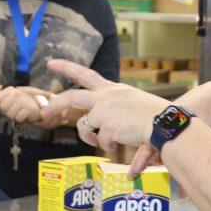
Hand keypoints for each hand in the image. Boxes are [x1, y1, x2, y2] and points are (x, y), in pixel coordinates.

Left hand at [0, 86, 51, 124]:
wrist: (36, 107)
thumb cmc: (18, 104)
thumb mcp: (6, 98)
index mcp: (10, 89)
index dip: (1, 106)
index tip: (9, 104)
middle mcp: (17, 93)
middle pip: (3, 108)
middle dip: (7, 112)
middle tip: (15, 109)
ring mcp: (24, 100)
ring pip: (10, 114)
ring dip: (14, 116)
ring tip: (19, 112)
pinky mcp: (29, 108)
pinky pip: (18, 118)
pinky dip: (20, 119)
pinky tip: (24, 115)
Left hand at [43, 59, 168, 152]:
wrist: (166, 122)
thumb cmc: (158, 117)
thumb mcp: (137, 109)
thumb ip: (122, 118)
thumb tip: (122, 139)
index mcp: (113, 89)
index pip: (87, 75)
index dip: (68, 68)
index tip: (52, 64)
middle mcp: (106, 96)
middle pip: (72, 97)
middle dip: (56, 104)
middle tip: (45, 112)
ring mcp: (104, 110)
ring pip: (82, 125)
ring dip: (88, 137)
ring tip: (102, 143)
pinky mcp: (106, 125)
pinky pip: (100, 141)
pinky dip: (108, 146)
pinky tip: (119, 145)